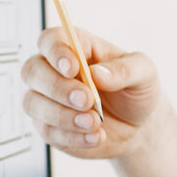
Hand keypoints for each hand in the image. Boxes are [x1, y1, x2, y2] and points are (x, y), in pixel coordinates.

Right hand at [20, 26, 164, 159]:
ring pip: (33, 103)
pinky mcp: (49, 126)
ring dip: (62, 115)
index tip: (72, 68)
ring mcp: (48, 99)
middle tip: (87, 100)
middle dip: (57, 88)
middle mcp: (54, 70)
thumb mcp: (144, 73)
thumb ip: (125, 69)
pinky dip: (71, 136)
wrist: (139, 126)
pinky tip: (95, 136)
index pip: (50, 40)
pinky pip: (47, 132)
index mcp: (76, 48)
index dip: (56, 52)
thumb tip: (96, 73)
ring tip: (95, 122)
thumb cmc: (136, 91)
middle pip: (32, 71)